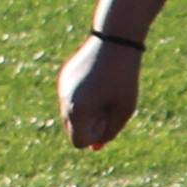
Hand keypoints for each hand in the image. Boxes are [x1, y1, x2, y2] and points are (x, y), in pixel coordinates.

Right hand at [57, 34, 140, 149]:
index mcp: (78, 110)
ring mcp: (63, 87)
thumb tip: (95, 147)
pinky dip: (83, 99)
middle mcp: (64, 100)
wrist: (115, 40)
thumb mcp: (123, 110)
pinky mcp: (65, 77)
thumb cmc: (123, 78)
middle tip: (109, 108)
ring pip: (70, 114)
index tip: (109, 119)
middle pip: (72, 129)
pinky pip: (71, 98)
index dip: (95, 137)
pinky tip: (99, 82)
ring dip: (86, 113)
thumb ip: (110, 131)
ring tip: (105, 93)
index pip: (79, 142)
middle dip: (89, 126)